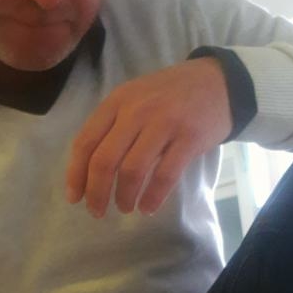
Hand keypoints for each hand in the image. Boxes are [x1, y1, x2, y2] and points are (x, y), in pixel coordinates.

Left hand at [66, 58, 230, 216]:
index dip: (76, 174)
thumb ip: (112, 125)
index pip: (86, 142)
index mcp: (117, 101)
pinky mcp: (190, 138)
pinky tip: (147, 207)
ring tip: (125, 208)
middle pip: (105, 160)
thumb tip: (88, 171)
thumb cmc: (169, 95)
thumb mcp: (134, 98)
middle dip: (97, 192)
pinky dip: (152, 197)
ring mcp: (164, 123)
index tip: (75, 198)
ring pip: (132, 170)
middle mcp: (137, 111)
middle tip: (97, 211)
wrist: (218, 81)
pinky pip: (165, 175)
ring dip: (124, 196)